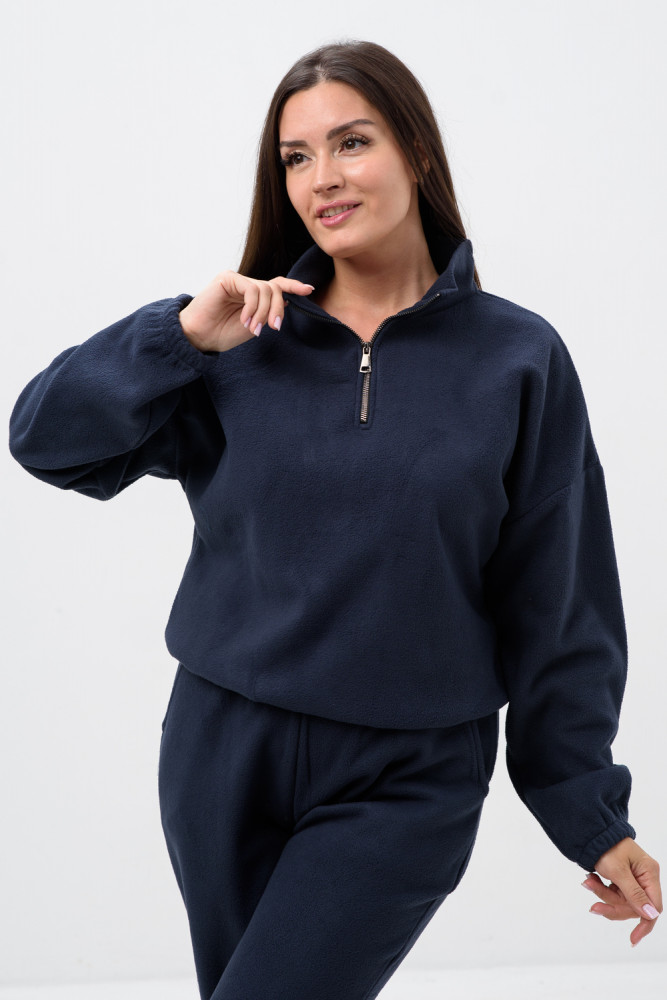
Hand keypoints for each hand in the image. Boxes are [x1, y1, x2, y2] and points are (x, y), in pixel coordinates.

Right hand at [178, 271, 314, 352]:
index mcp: (253, 296)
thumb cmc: (222, 333)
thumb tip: (288, 300)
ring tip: (253, 329)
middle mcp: (246, 285)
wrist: (199, 337)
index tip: (309, 290)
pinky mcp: (228, 278)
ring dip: (264, 312)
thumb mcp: (254, 325)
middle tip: (274, 327)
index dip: (293, 286)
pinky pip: (252, 289)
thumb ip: (268, 312)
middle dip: (278, 309)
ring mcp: (237, 280)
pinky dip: (253, 307)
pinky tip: (245, 320)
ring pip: (265, 289)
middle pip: (275, 288)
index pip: (276, 286)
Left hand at [581, 838, 661, 946]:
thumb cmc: (606, 846)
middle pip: (634, 906)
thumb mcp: (618, 871)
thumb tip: (651, 914)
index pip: (654, 907)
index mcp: (650, 873)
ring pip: (621, 901)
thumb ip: (634, 894)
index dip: (644, 924)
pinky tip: (591, 878)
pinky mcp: (622, 879)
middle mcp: (644, 877)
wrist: (591, 831)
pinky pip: (614, 893)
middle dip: (612, 904)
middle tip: (594, 905)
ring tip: (588, 881)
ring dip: (603, 894)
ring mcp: (633, 878)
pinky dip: (601, 888)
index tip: (633, 939)